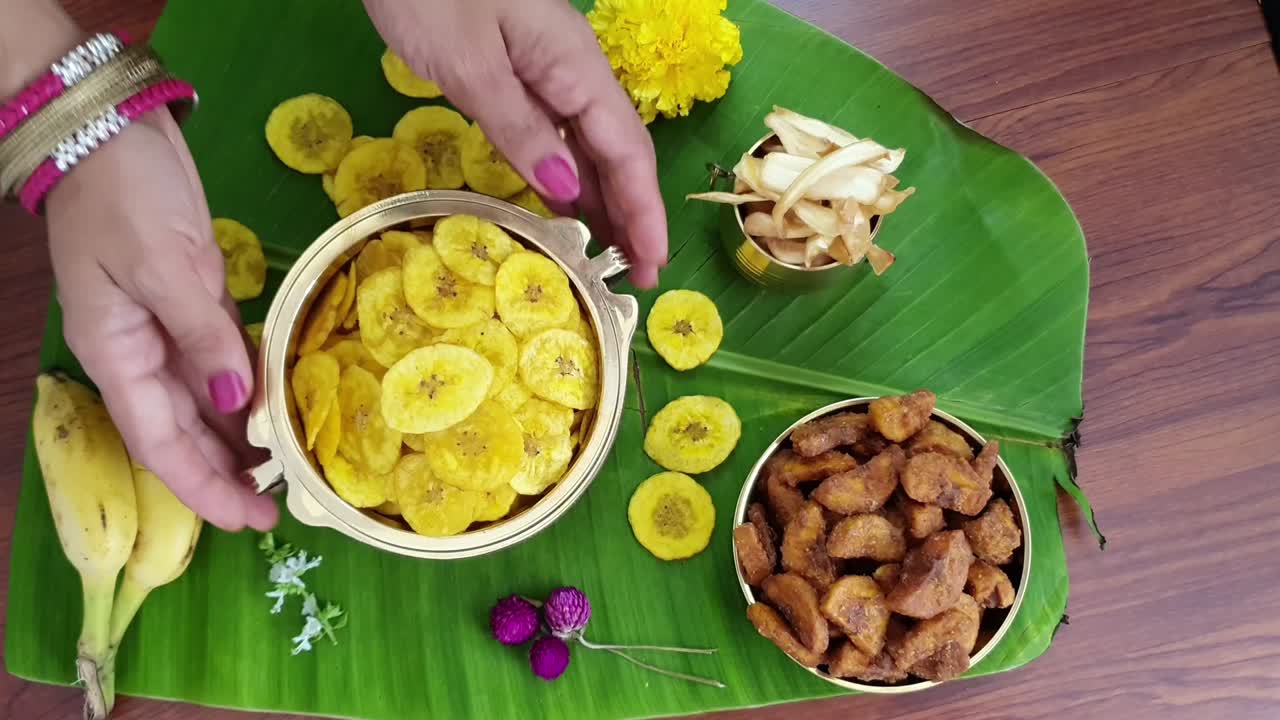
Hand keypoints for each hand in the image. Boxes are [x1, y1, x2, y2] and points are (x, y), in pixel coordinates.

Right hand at [44, 109, 277, 531]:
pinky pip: (220, 360)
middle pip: (183, 433)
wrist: (111, 127)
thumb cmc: (125, 195)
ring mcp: (164, 326)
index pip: (160, 444)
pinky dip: (245, 386)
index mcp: (117, 354)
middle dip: (225, 475)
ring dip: (237, 437)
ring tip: (284, 468)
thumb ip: (204, 338)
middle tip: (278, 507)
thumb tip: (238, 402)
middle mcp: (139, 353)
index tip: (249, 519)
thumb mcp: (166, 266)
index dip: (203, 489)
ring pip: (203, 402)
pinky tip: (276, 405)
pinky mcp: (191, 300)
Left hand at [363, 0, 667, 286]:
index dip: (644, 213)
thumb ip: (517, 127)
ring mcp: (546, 74)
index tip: (650, 266)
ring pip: (589, 149)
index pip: (627, 151)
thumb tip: (566, 188)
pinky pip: (556, 137)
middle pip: (618, 154)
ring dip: (604, 203)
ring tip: (607, 260)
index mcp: (574, 67)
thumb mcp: (470, 64)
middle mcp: (572, 73)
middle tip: (634, 280)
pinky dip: (567, 180)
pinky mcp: (516, 76)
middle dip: (633, 217)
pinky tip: (566, 210)